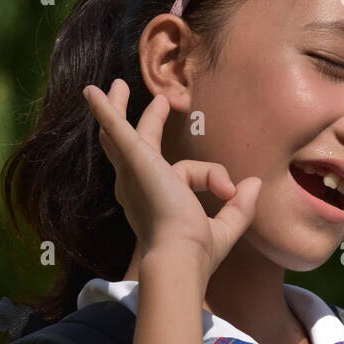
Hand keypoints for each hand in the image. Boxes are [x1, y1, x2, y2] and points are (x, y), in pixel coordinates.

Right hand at [82, 78, 260, 277]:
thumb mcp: (224, 228)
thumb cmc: (195, 253)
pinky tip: (92, 91)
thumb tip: (252, 184)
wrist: (179, 256)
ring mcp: (133, 173)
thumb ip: (240, 207)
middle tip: (159, 102)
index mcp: (156, 202)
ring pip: (121, 134)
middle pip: (139, 147)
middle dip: (148, 121)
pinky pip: (116, 129)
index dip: (212, 177)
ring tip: (115, 87)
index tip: (229, 189)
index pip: (186, 173)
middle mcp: (138, 188)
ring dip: (117, 109)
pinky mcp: (135, 160)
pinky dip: (104, 110)